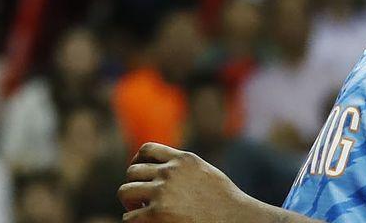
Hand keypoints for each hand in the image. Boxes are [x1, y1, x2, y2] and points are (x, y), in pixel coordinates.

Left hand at [120, 143, 260, 220]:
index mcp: (183, 159)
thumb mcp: (206, 174)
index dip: (138, 162)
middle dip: (133, 185)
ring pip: (126, 190)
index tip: (139, 176)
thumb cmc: (227, 204)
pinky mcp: (159, 212)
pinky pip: (131, 215)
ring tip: (137, 211)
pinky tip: (139, 222)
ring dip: (129, 202)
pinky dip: (131, 219)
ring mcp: (163, 191)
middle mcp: (170, 171)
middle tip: (138, 200)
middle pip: (133, 171)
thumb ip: (186, 169)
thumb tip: (166, 169)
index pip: (147, 150)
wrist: (239, 221)